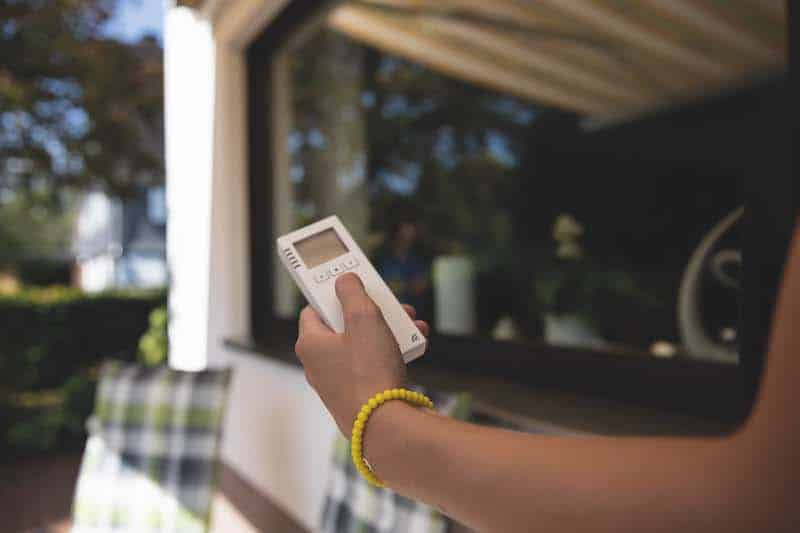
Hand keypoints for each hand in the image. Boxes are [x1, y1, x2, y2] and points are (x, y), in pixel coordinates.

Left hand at [295, 272, 429, 433]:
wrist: (384, 425)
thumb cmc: (368, 372)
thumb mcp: (363, 319)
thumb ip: (353, 293)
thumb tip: (344, 280)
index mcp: (310, 344)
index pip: (314, 309)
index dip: (334, 296)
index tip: (353, 288)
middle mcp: (318, 365)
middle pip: (344, 327)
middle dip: (372, 313)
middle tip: (391, 306)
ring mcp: (338, 383)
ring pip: (362, 346)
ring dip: (387, 332)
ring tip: (410, 325)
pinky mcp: (357, 397)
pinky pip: (372, 367)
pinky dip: (390, 355)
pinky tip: (412, 348)